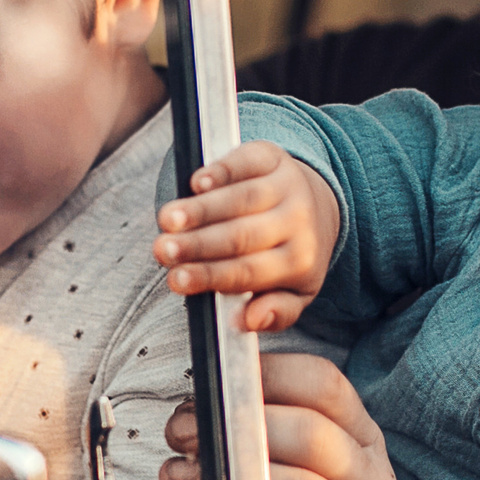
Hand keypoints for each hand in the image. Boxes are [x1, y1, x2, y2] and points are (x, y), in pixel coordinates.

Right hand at [153, 141, 340, 332]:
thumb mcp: (296, 294)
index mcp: (301, 263)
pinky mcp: (273, 157)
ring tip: (167, 219)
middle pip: (242, 236)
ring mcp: (288, 186)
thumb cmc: (293, 256)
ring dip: (201, 209)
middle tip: (162, 250)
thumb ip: (276, 313)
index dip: (210, 276)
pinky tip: (198, 182)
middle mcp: (299, 222)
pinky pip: (246, 162)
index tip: (176, 280)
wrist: (318, 205)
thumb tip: (249, 321)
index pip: (249, 272)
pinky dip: (222, 171)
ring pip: (241, 199)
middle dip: (198, 244)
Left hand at [159, 352, 401, 479]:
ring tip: (184, 477)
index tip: (218, 382)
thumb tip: (206, 398)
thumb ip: (276, 427)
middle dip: (237, 427)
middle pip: (312, 435)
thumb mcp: (320, 468)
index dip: (267, 374)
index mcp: (364, 442)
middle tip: (184, 433)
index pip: (326, 386)